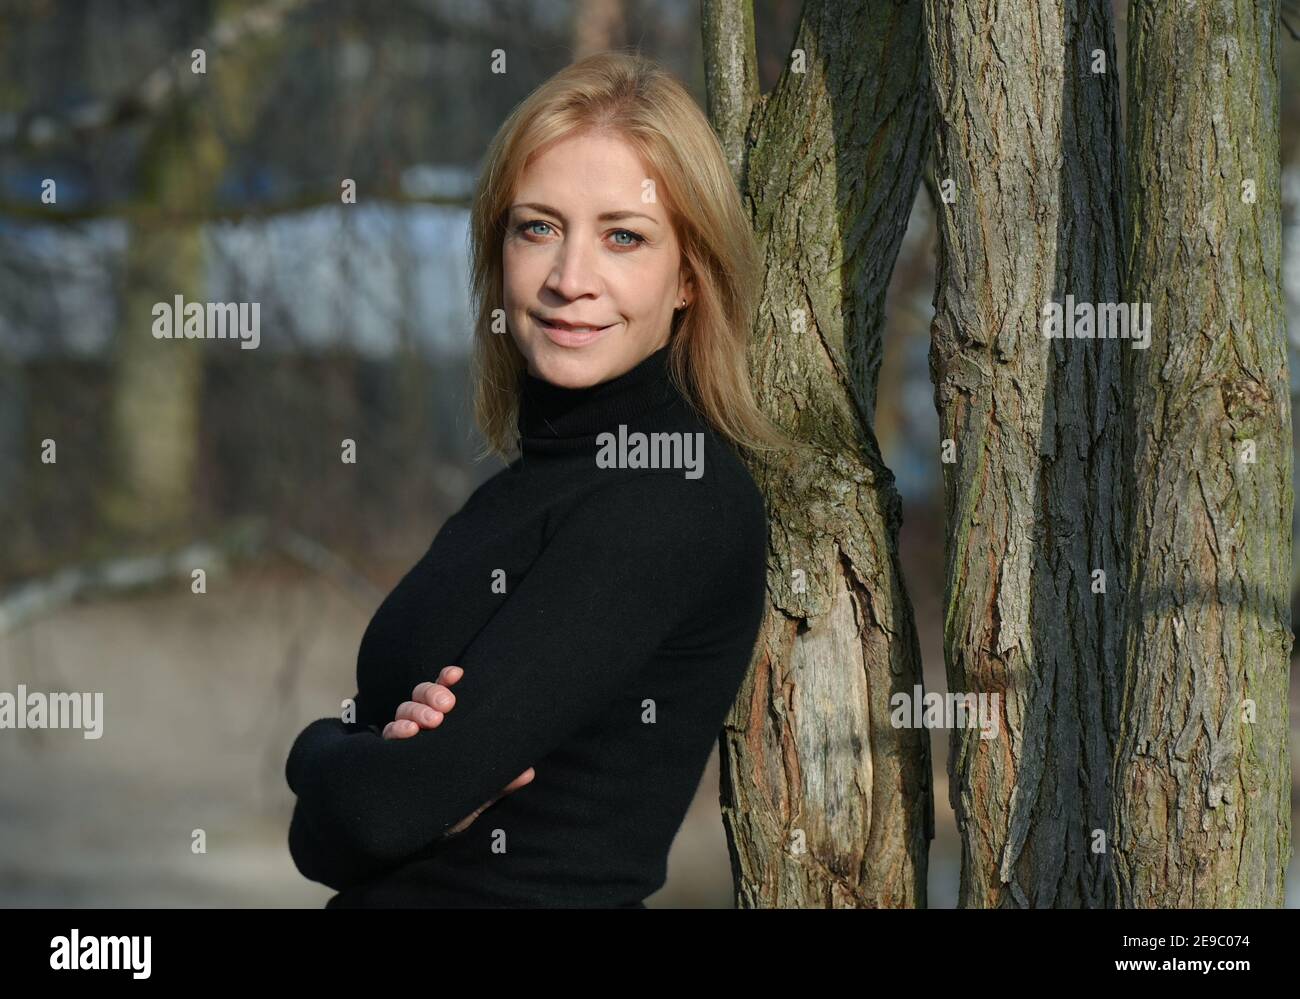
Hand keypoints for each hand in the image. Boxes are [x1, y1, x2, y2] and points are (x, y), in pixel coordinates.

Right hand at [382, 666, 535, 836]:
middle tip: (447, 704)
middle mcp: (424, 724)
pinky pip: (388, 735)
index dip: (448, 678)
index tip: (458, 674)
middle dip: (432, 693)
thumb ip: (501, 779)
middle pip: (422, 694)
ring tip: (431, 721)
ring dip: (417, 711)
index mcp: (448, 722)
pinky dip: (397, 729)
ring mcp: (406, 737)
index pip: (446, 691)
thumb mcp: (482, 788)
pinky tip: (408, 733)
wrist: (435, 829)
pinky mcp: (391, 754)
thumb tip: (528, 772)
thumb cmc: (460, 798)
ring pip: (405, 709)